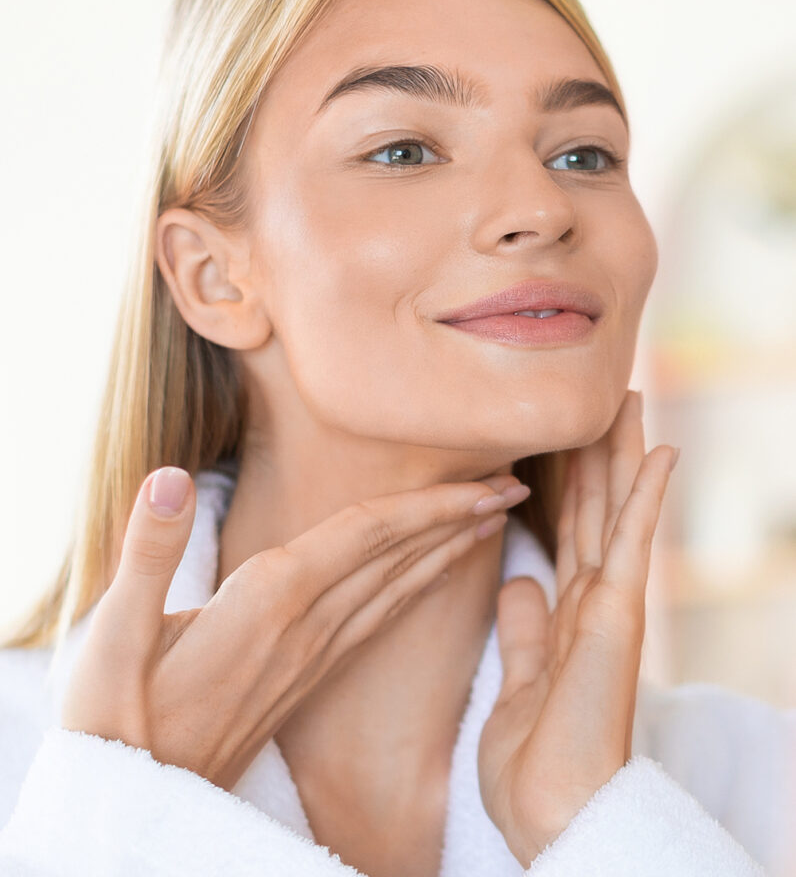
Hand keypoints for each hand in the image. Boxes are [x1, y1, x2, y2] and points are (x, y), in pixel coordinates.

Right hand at [61, 466, 529, 792]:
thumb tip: (169, 479)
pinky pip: (379, 620)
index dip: (430, 502)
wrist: (142, 806)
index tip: (487, 479)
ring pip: (398, 589)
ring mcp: (313, 656)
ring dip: (448, 549)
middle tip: (517, 484)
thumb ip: (149, 552)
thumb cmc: (120, 718)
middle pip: (399, 557)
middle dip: (460, 517)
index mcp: (272, 601)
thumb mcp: (115, 635)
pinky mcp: (307, 677)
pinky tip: (426, 578)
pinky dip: (414, 587)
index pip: (369, 535)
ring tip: (489, 520)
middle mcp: (307, 626)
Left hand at [477, 389, 678, 866]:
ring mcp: (609, 607)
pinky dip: (648, 495)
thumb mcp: (520, 678)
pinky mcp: (617, 617)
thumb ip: (526, 628)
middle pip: (594, 510)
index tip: (567, 438)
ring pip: (615, 511)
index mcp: (569, 614)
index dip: (567, 481)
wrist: (552, 813)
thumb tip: (521, 579)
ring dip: (623, 455)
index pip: (567, 530)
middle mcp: (593, 602)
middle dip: (598, 454)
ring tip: (632, 402)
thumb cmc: (536, 760)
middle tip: (609, 399)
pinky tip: (662, 451)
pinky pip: (632, 542)